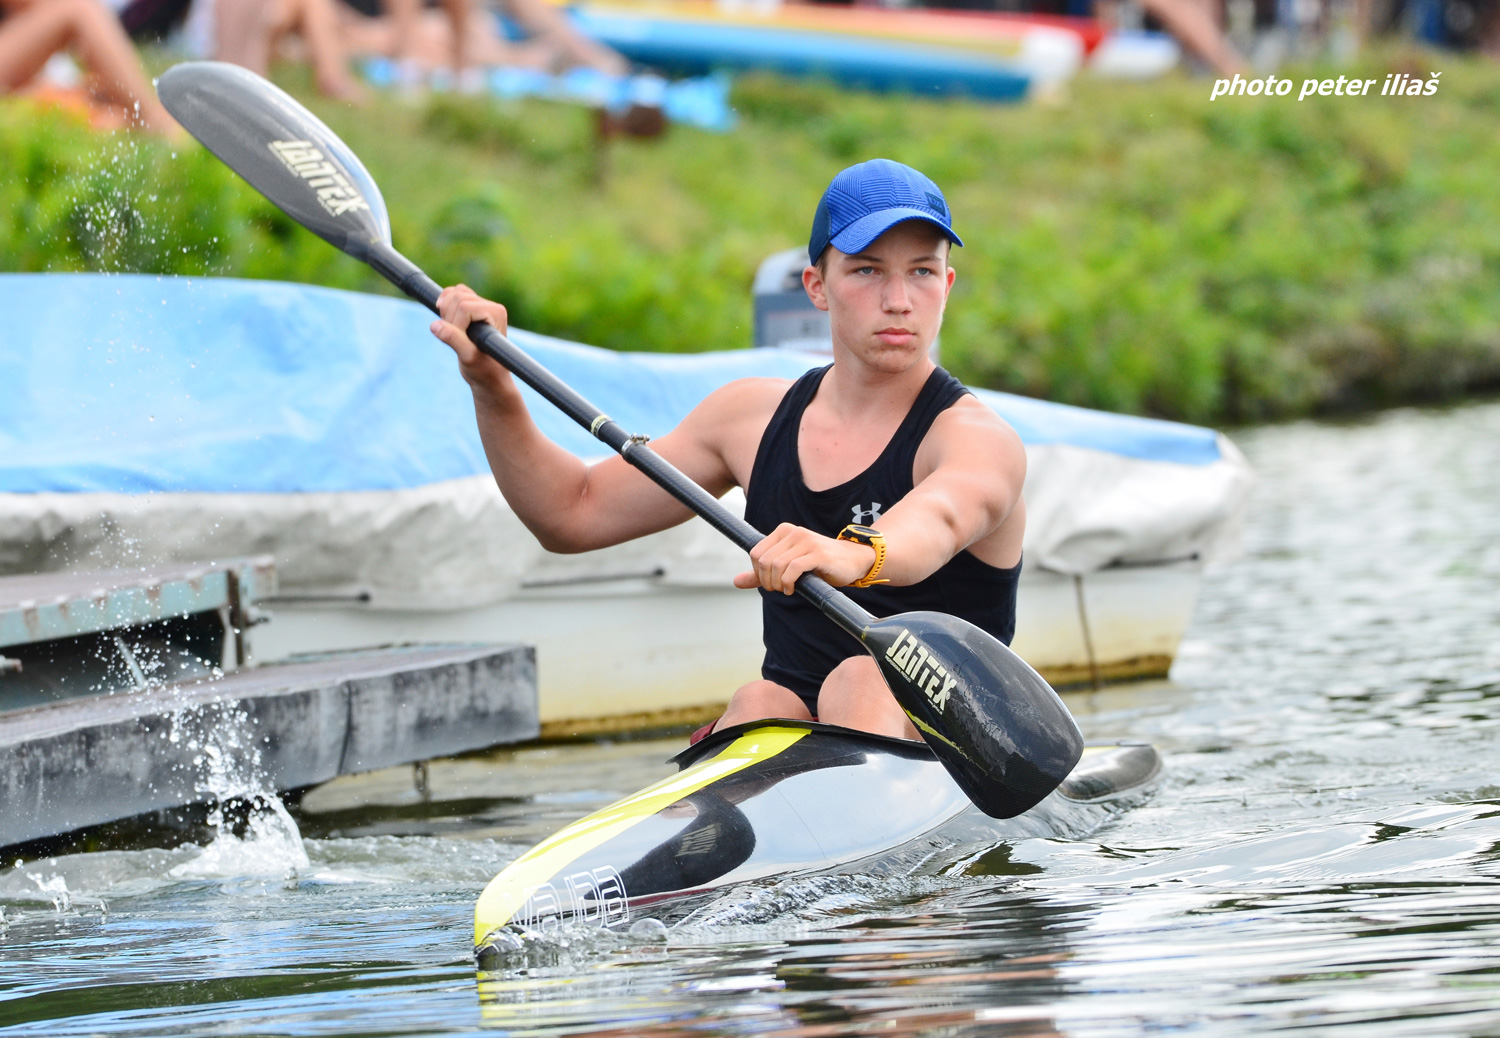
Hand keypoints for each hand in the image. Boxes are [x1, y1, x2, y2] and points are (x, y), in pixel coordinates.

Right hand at [429, 285, 516, 401]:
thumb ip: (454, 340)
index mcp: (496, 313)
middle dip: (449, 317)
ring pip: (454, 293)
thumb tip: (434, 325)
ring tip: (454, 332)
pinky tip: (445, 319)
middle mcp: (491, 305)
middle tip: (456, 338)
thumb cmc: (483, 370)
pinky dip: (444, 304)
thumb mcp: (468, 357)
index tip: (461, 342)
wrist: (487, 375)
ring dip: (446, 311)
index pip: (465, 307)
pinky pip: (452, 293)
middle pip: (457, 297)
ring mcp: (481, 305)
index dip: (455, 323)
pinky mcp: (471, 307)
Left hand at [734, 523, 877, 594]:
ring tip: (787, 589)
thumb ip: (762, 573)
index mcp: (783, 531)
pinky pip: (793, 569)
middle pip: (764, 561)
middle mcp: (793, 532)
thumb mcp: (788, 565)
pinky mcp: (817, 553)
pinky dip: (789, 583)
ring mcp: (805, 541)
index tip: (771, 582)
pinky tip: (793, 589)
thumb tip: (736, 582)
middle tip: (779, 589)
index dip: (758, 573)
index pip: (756, 553)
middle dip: (767, 581)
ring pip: (777, 565)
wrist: (852, 560)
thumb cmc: (819, 563)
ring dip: (778, 584)